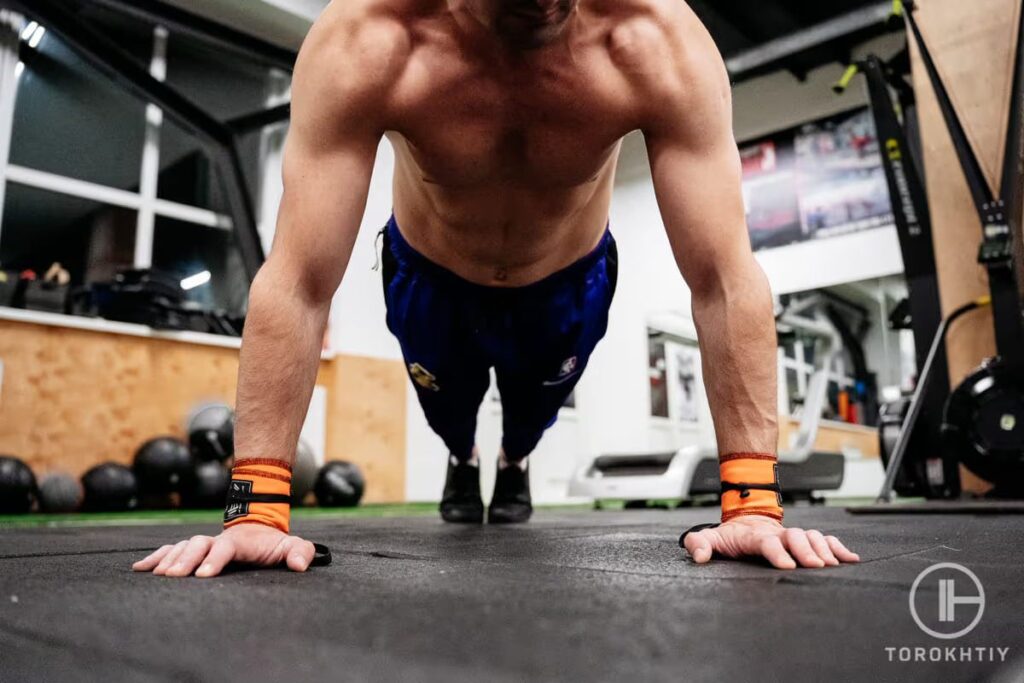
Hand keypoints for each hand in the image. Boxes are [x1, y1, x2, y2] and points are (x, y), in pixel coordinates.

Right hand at [132, 524, 316, 577]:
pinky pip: (171, 551)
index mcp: (239, 541)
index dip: (214, 559)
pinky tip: (139, 569)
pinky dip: (155, 557)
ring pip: (181, 547)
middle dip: (185, 560)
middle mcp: (217, 540)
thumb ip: (300, 552)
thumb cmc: (274, 543)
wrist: (259, 529)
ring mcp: (203, 544)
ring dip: (168, 559)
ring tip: (156, 575)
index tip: (203, 575)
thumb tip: (299, 565)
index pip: (225, 548)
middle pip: (197, 545)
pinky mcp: (193, 550)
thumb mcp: (291, 546)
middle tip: (173, 576)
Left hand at [683, 515, 859, 569]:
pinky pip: (824, 539)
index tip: (788, 565)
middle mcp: (778, 533)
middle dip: (806, 551)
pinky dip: (838, 547)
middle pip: (796, 537)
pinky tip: (851, 559)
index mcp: (755, 535)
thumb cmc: (730, 535)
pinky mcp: (803, 539)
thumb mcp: (710, 537)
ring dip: (825, 549)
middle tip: (816, 566)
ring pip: (812, 536)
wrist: (745, 519)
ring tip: (834, 564)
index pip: (767, 542)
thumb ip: (699, 544)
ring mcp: (792, 535)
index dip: (777, 553)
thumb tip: (699, 556)